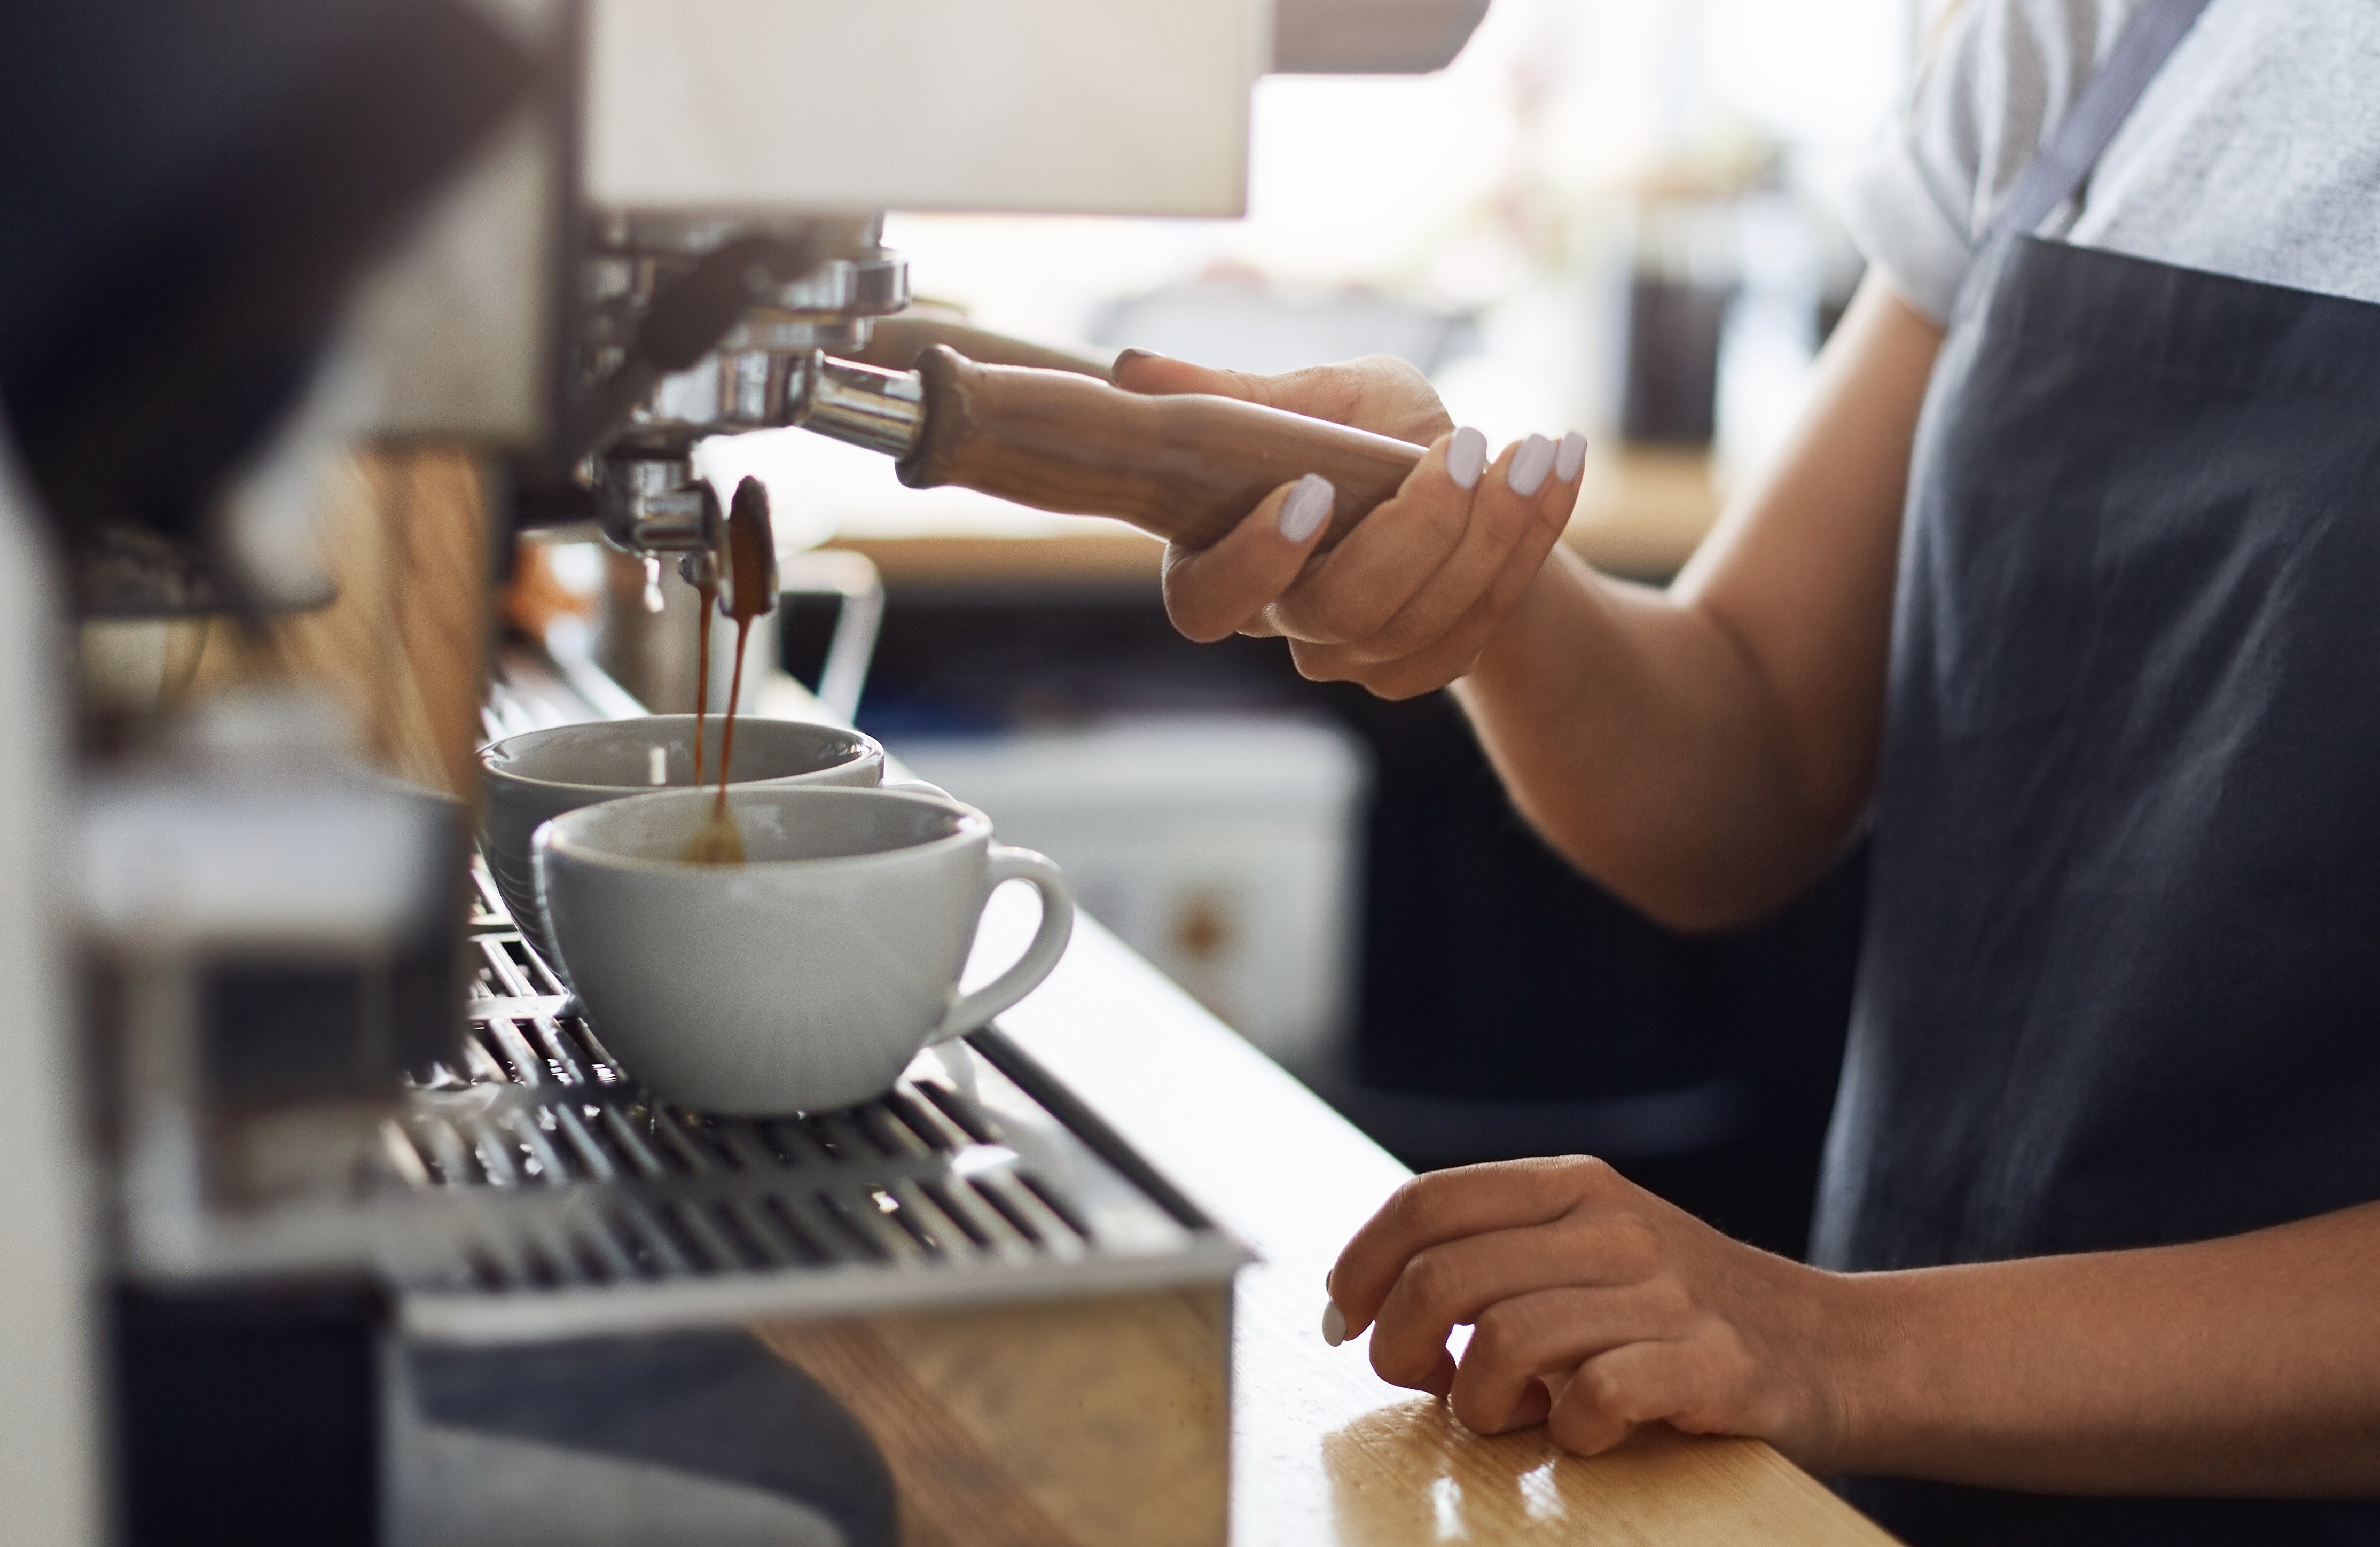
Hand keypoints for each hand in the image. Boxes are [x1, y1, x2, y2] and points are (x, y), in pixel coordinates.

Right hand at [1112, 351, 1585, 700]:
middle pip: (1341, 613)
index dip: (1256, 560)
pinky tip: (1562, 463)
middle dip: (1414, 532)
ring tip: (1535, 447)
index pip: (1209, 602)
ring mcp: (1360, 655)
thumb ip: (1233, 392)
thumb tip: (1133, 367)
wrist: (1453, 478)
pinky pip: (1486, 619)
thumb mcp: (1305, 396)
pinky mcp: (1431, 663)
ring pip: (1426, 622)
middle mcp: (1287, 624)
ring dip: (1494, 531)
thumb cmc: (1357, 428)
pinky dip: (1533, 539)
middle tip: (1462, 446)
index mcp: (1224, 565)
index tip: (1313, 488)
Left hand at [1324, 1157, 1854, 1467]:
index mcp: (1574, 1184)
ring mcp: (1665, 1293)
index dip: (1360, 1266)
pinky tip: (1584, 1433)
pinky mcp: (1709, 1367)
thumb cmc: (1682, 1315)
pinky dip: (1566, 1432)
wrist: (1841, 1351)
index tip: (1343, 1322)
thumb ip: (1496, 1255)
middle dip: (1402, 1346)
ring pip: (1503, 1343)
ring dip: (1479, 1402)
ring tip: (1509, 1414)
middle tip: (1422, 1384)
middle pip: (1444, 1278)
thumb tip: (1368, 1302)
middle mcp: (1614, 1225)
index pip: (1425, 1204)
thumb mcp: (1591, 1249)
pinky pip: (1590, 1400)